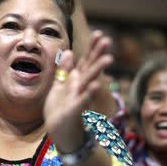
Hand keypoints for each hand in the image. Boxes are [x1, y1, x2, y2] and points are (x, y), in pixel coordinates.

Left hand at [43, 30, 112, 152]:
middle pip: (90, 67)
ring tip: (108, 59)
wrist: (58, 132)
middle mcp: (79, 87)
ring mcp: (78, 98)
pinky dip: (88, 93)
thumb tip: (69, 51)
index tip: (100, 33)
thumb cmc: (59, 109)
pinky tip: (95, 85)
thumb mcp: (59, 86)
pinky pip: (82, 100)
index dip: (92, 48)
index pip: (86, 60)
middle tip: (108, 40)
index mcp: (76, 80)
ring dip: (97, 70)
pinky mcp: (74, 110)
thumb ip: (64, 70)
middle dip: (98, 54)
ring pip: (89, 81)